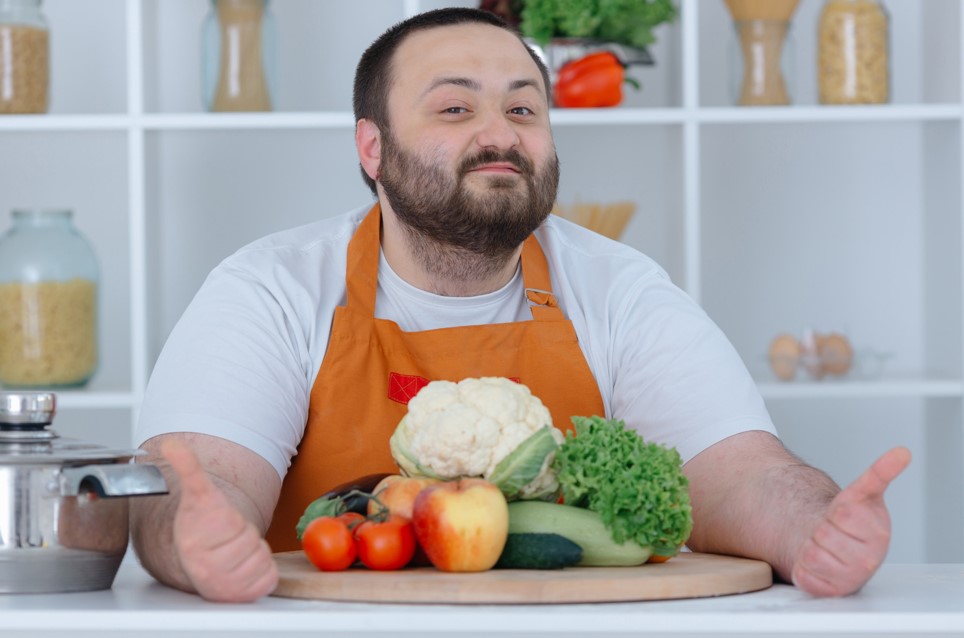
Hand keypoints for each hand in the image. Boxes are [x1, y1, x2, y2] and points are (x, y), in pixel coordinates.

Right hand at [162, 438, 278, 601]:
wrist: (194, 559)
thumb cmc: (198, 526)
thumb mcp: (197, 494)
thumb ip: (188, 467)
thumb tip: (173, 444)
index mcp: (195, 543)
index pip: (235, 526)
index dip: (232, 522)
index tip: (216, 525)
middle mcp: (207, 569)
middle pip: (253, 542)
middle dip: (244, 537)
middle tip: (227, 540)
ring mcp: (225, 586)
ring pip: (262, 559)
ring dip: (253, 553)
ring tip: (233, 552)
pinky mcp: (243, 595)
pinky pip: (269, 578)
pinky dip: (263, 571)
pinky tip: (243, 567)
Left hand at [791, 446, 910, 596]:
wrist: (835, 549)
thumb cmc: (849, 520)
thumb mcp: (863, 494)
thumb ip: (879, 474)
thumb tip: (902, 452)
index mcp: (880, 532)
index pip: (842, 513)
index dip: (835, 510)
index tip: (842, 513)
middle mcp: (870, 559)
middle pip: (822, 533)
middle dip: (819, 528)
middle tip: (830, 531)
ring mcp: (851, 577)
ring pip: (810, 553)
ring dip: (808, 546)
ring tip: (823, 546)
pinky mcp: (830, 591)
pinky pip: (802, 573)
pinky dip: (801, 566)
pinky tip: (814, 563)